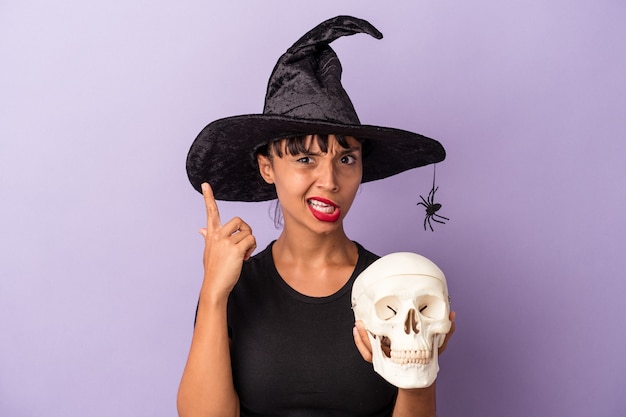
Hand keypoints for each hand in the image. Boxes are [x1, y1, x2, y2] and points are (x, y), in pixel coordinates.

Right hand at [198, 182, 256, 300]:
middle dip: (246, 232)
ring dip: (250, 243)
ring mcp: (225, 241)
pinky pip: (251, 240)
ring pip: (248, 232)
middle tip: (243, 246)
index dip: (208, 198)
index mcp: (211, 234)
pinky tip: (244, 258)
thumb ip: (208, 238)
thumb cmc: (213, 269)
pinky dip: (252, 249)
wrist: (214, 286)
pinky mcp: (235, 249)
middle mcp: (217, 235)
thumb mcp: (208, 251)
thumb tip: (201, 229)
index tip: (205, 185)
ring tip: (242, 255)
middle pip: (239, 221)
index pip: (210, 212)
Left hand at [353, 311, 456, 362]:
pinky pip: (367, 352)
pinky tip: (358, 330)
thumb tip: (453, 314)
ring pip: (368, 351)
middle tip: (360, 321)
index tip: (372, 324)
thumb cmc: (428, 358)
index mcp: (403, 354)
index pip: (388, 347)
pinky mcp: (380, 357)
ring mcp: (385, 359)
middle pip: (373, 349)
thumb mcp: (438, 345)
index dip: (377, 338)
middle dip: (365, 336)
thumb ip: (446, 330)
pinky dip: (361, 342)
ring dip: (361, 338)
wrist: (421, 376)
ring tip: (357, 323)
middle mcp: (392, 358)